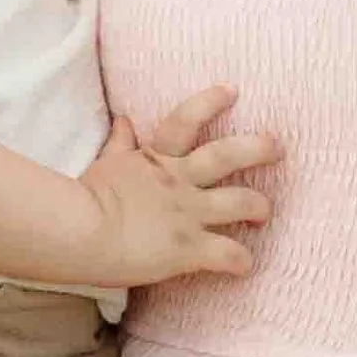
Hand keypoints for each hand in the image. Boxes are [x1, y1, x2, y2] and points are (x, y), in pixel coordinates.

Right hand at [78, 85, 277, 289]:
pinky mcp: (190, 248)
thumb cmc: (83, 199)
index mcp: (157, 160)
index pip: (186, 120)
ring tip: (266, 212)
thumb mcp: (104, 164)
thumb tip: (124, 119)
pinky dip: (241, 261)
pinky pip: (228, 254)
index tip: (232, 90)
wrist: (79, 232)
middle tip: (277, 146)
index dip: (210, 102)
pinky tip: (245, 266)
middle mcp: (179, 181)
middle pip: (228, 155)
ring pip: (240, 202)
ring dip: (259, 205)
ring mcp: (188, 214)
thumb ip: (119, 144)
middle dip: (258, 148)